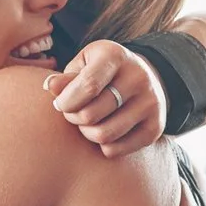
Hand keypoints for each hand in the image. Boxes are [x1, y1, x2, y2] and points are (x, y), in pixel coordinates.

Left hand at [45, 40, 165, 157]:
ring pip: (105, 135)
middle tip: (74, 114)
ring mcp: (150, 103)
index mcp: (116, 56)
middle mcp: (138, 77)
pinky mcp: (156, 126)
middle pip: (92, 114)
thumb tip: (49, 86)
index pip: (88, 85)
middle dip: (74, 118)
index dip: (67, 101)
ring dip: (87, 134)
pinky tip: (103, 132)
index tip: (60, 104)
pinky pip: (118, 149)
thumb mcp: (83, 66)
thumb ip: (66, 78)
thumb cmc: (101, 72)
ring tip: (86, 124)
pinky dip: (103, 147)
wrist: (143, 78)